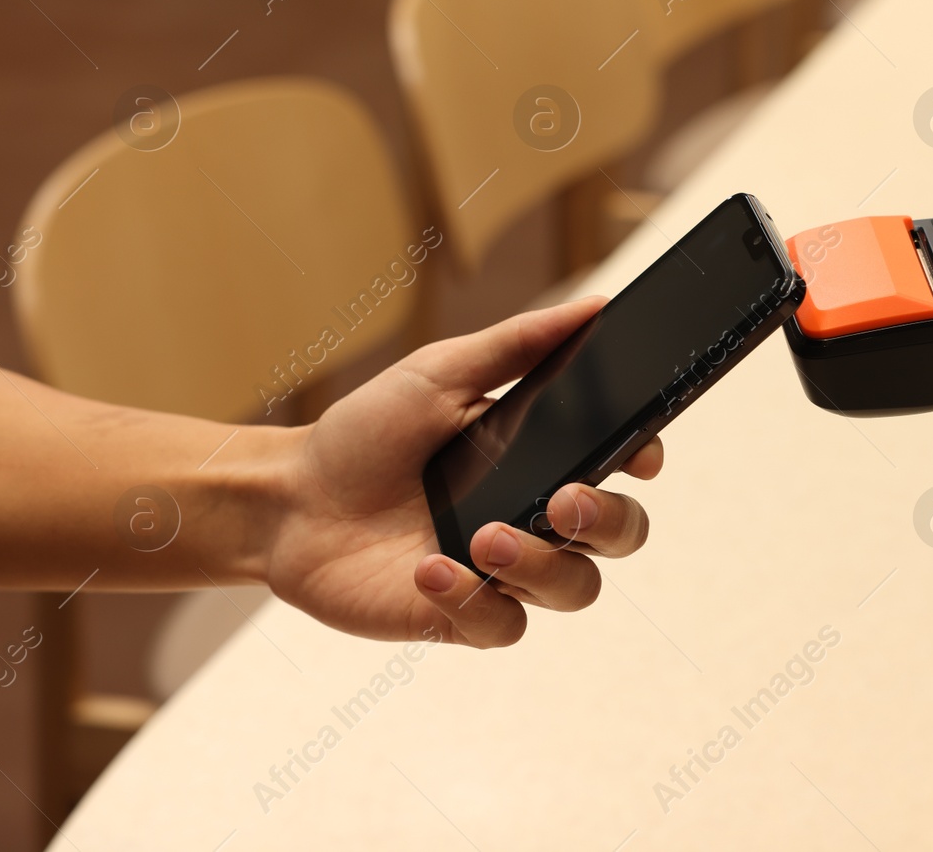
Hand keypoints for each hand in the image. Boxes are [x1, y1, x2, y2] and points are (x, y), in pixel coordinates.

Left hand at [265, 297, 659, 648]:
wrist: (289, 500)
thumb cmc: (365, 434)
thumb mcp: (440, 373)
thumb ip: (518, 344)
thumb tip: (594, 305)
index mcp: (543, 459)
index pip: (621, 466)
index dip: (643, 461)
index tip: (638, 454)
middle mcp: (534, 518)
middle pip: (619, 534)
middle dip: (608, 520)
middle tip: (564, 500)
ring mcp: (503, 572)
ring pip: (574, 589)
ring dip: (539, 564)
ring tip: (485, 538)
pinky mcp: (462, 618)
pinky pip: (504, 626)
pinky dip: (474, 601)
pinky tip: (431, 570)